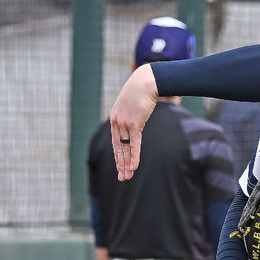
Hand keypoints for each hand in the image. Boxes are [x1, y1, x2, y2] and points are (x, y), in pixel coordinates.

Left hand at [109, 64, 158, 179]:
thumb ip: (131, 115)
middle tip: (122, 178)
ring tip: (127, 177)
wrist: (145, 81)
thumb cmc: (140, 91)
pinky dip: (134, 157)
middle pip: (119, 148)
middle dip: (121, 165)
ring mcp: (124, 123)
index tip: (120, 168)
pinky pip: (134, 144)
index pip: (116, 143)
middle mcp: (116, 122)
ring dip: (127, 164)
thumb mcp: (132, 105)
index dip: (118, 157)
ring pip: (126, 149)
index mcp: (114, 119)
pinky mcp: (134, 123)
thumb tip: (136, 121)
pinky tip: (133, 167)